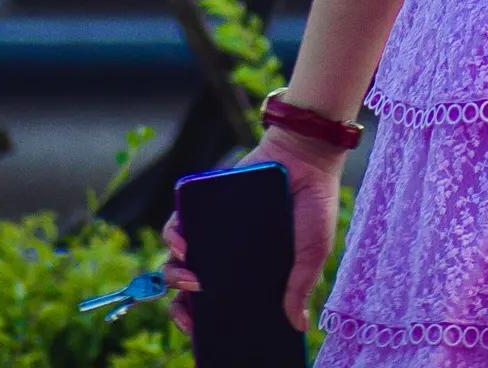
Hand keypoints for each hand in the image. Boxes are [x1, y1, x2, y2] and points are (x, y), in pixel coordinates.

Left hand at [159, 123, 347, 334]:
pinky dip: (173, 236)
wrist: (305, 156)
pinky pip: (178, 224)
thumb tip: (297, 325)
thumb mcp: (312, 251)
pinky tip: (182, 245)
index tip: (198, 331)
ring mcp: (214, 232)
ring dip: (174, 274)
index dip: (205, 321)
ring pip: (179, 260)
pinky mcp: (205, 206)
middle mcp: (227, 256)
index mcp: (250, 274)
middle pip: (192, 289)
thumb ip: (301, 285)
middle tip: (190, 312)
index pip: (220, 304)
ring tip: (189, 278)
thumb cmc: (314, 206)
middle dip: (183, 306)